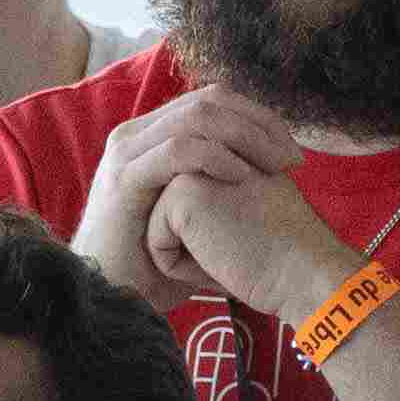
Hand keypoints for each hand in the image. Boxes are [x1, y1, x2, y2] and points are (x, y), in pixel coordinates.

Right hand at [71, 86, 354, 320]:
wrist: (106, 298)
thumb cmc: (154, 267)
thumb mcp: (194, 220)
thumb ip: (221, 193)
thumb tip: (273, 187)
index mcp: (153, 137)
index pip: (214, 102)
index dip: (259, 119)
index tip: (293, 153)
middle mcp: (138, 135)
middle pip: (209, 101)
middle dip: (259, 125)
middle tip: (293, 158)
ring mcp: (128, 153)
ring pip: (197, 117)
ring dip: (245, 137)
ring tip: (276, 167)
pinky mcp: (126, 179)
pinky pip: (180, 151)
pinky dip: (217, 158)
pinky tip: (244, 179)